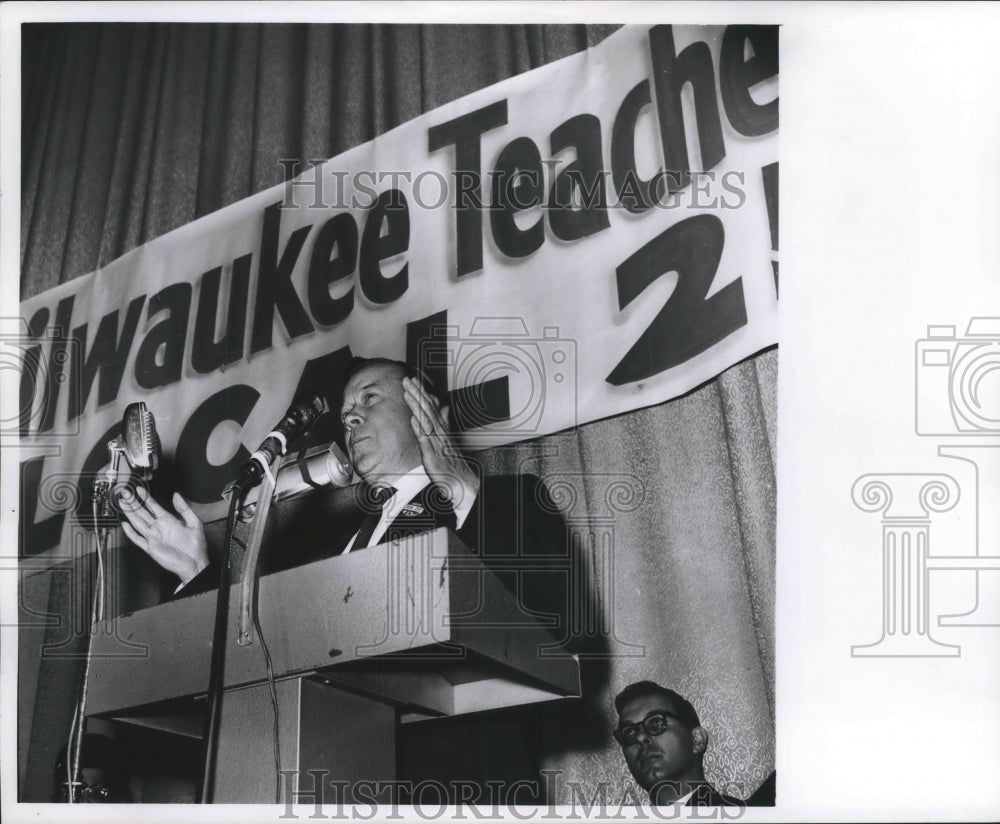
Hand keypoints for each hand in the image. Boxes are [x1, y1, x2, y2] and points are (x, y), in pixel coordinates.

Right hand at [120, 487, 208, 585]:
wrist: (194, 563)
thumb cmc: (195, 546)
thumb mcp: (194, 523)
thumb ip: (184, 509)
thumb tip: (177, 496)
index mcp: (169, 521)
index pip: (153, 506)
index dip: (146, 498)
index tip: (139, 490)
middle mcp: (159, 527)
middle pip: (142, 513)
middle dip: (133, 503)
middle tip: (125, 493)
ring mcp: (153, 537)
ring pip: (138, 523)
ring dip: (130, 513)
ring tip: (122, 503)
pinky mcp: (150, 547)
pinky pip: (138, 539)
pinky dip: (130, 532)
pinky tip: (125, 525)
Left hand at [402, 376, 479, 508]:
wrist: (462, 483)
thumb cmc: (454, 463)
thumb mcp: (448, 440)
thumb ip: (445, 422)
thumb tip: (443, 407)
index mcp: (442, 429)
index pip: (431, 407)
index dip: (422, 393)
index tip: (414, 380)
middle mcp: (440, 433)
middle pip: (428, 409)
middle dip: (417, 393)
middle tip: (407, 379)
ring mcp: (437, 443)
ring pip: (426, 420)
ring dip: (417, 405)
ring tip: (407, 392)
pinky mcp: (433, 455)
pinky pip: (426, 441)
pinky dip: (420, 428)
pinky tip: (413, 419)